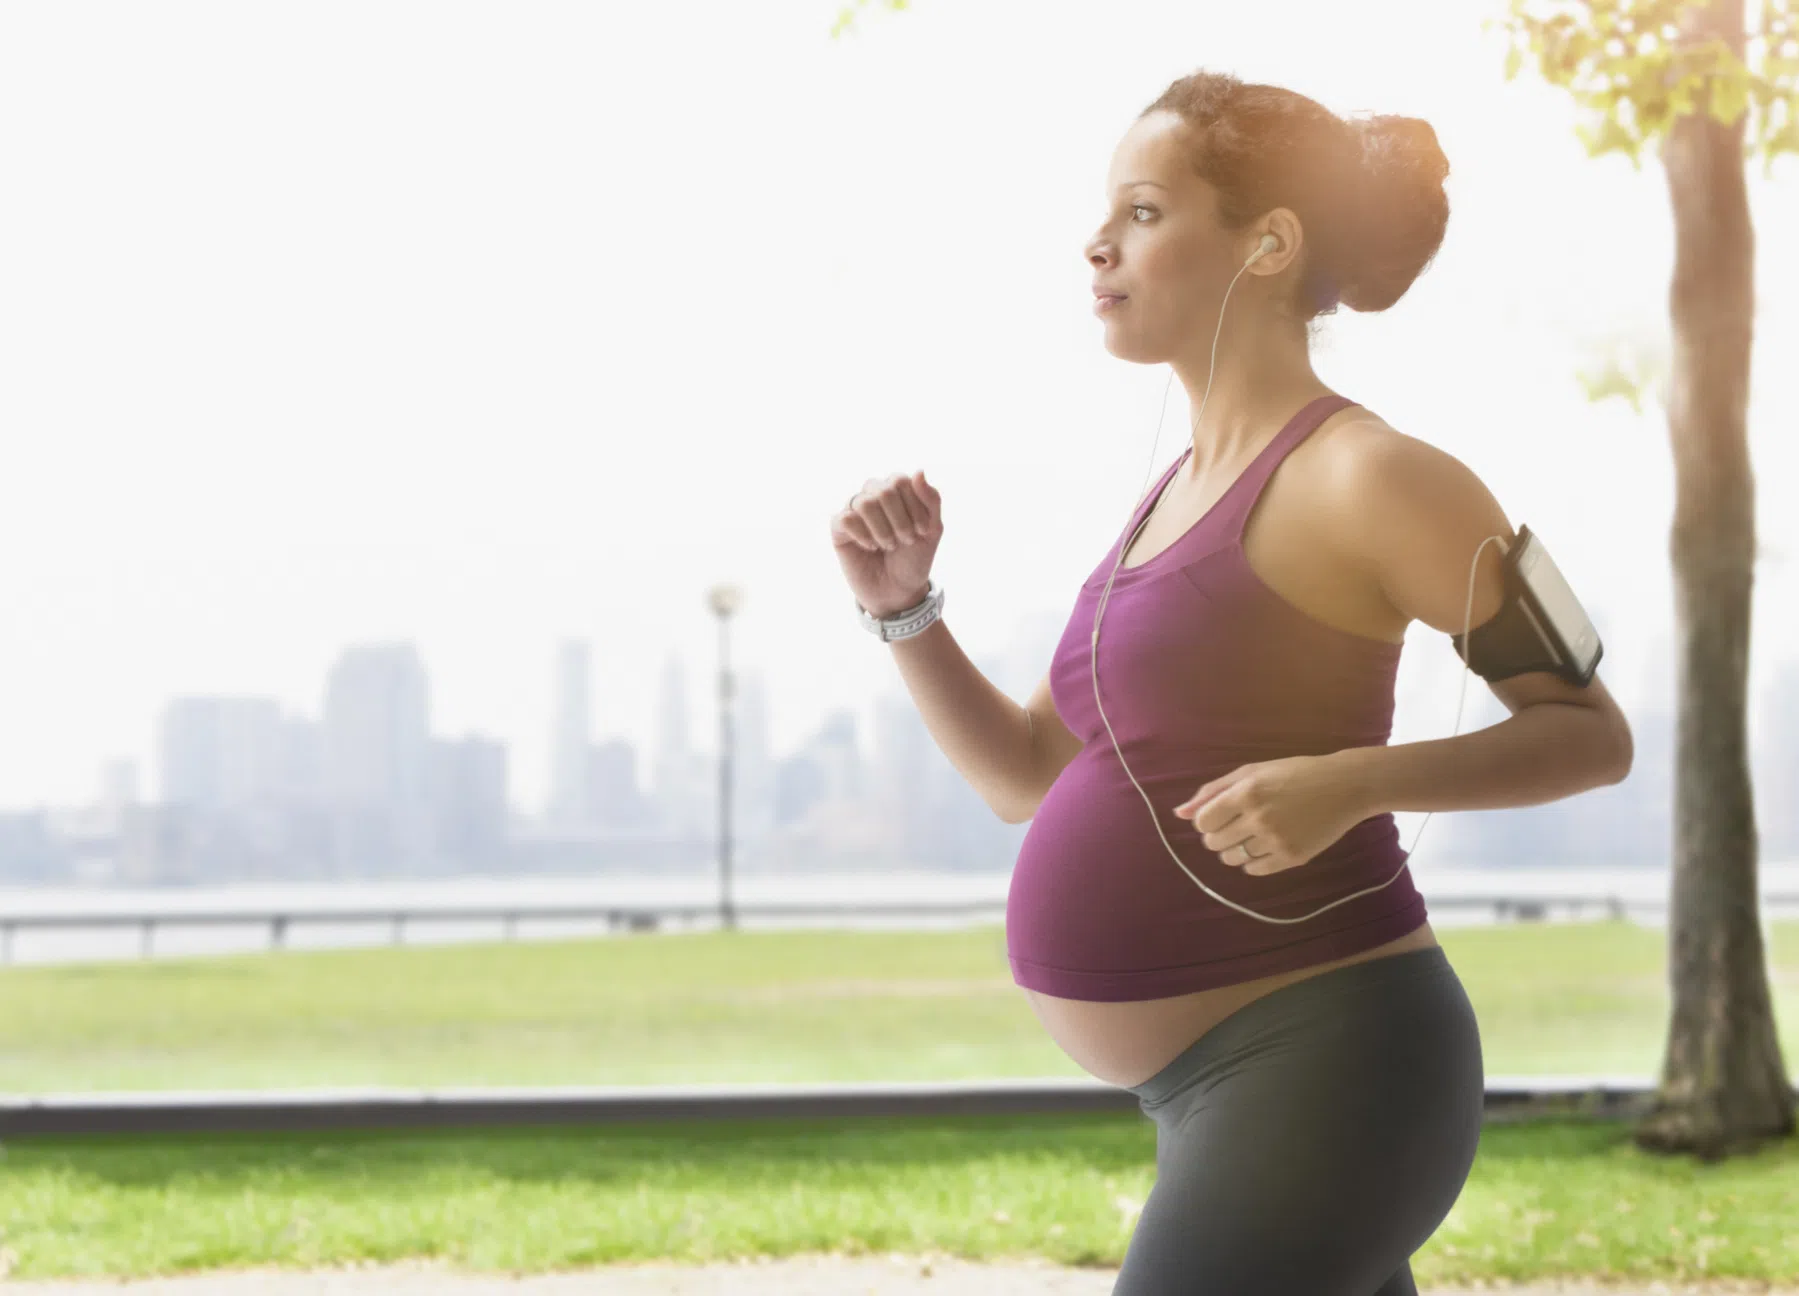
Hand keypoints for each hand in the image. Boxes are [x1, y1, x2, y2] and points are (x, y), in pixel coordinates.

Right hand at [831, 470, 942, 617]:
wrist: (898, 590)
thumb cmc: (914, 558)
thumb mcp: (932, 530)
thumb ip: (931, 499)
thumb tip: (919, 471)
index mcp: (895, 491)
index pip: (900, 480)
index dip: (913, 506)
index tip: (922, 531)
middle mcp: (873, 495)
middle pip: (883, 489)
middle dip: (899, 519)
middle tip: (905, 540)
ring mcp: (854, 511)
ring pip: (863, 502)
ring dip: (882, 528)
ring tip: (888, 545)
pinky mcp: (839, 529)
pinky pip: (845, 519)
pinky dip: (862, 534)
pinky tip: (870, 547)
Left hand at [1171, 754, 1367, 876]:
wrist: (1344, 786)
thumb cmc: (1293, 774)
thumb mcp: (1251, 772)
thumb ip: (1212, 791)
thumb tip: (1179, 814)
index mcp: (1246, 792)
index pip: (1203, 823)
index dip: (1206, 822)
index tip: (1220, 817)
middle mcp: (1258, 818)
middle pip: (1214, 843)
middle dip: (1219, 836)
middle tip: (1238, 825)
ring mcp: (1276, 840)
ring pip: (1233, 859)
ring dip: (1234, 851)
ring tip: (1252, 835)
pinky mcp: (1293, 857)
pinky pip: (1255, 870)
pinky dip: (1253, 863)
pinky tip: (1264, 846)